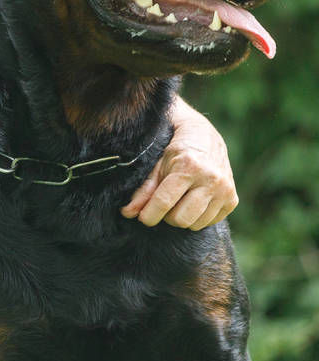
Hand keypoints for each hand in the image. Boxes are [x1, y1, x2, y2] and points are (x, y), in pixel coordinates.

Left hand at [121, 100, 236, 229]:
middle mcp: (211, 179)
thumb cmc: (175, 151)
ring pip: (195, 224)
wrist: (205, 137)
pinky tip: (193, 201)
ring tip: (178, 201)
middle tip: (163, 205)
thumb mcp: (156, 165)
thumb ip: (143, 190)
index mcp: (188, 167)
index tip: (142, 218)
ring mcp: (225, 190)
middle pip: (180, 219)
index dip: (149, 215)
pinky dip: (197, 217)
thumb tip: (128, 213)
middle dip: (166, 216)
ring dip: (182, 217)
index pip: (164, 202)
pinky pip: (209, 222)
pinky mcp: (232, 199)